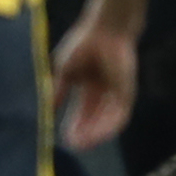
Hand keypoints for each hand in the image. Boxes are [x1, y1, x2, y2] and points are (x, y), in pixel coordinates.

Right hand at [51, 16, 137, 150]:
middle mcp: (103, 93)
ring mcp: (116, 94)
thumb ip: (58, 91)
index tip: (64, 138)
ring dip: (95, 135)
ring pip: (106, 122)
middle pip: (94, 121)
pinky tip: (96, 136)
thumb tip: (49, 110)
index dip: (73, 126)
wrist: (105, 30)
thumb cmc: (84, 44)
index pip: (81, 113)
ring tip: (82, 144)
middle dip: (84, 134)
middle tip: (73, 146)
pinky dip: (108, 128)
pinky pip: (119, 117)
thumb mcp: (65, 70)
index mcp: (89, 87)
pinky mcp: (127, 93)